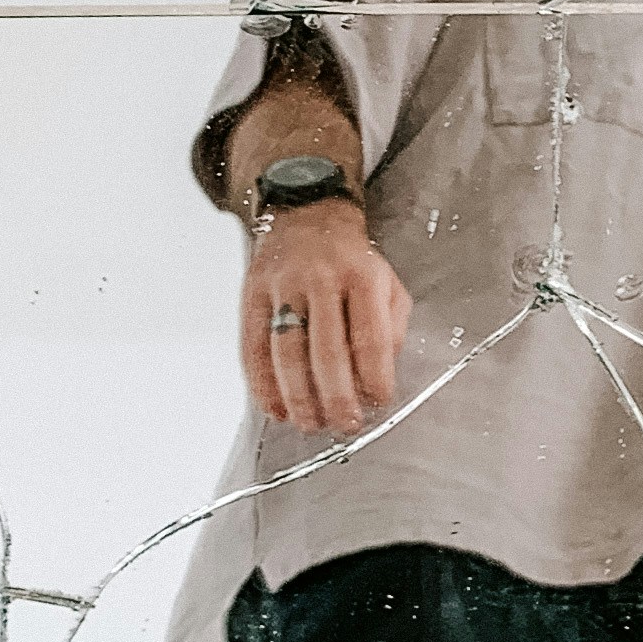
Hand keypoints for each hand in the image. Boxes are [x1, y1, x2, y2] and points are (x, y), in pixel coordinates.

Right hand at [244, 201, 411, 435]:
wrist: (306, 216)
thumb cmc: (353, 262)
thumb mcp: (388, 283)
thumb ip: (391, 327)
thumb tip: (380, 374)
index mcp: (361, 277)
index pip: (370, 335)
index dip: (375, 375)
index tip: (380, 402)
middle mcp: (320, 280)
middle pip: (325, 349)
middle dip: (337, 395)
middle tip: (345, 425)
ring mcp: (281, 287)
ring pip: (286, 351)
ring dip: (298, 396)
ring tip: (311, 423)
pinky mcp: (251, 296)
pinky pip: (253, 346)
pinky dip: (262, 383)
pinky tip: (275, 408)